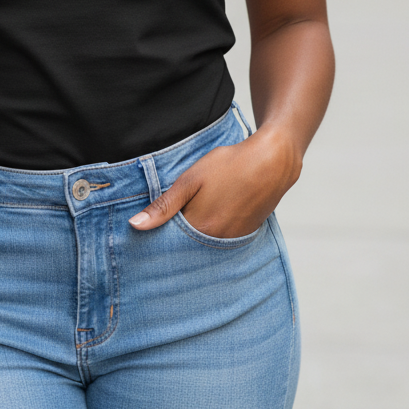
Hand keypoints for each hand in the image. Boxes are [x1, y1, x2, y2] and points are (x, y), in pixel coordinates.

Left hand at [128, 127, 301, 237]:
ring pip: (205, 244)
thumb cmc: (231, 166)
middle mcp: (218, 241)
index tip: (151, 227)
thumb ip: (164, 206)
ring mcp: (234, 239)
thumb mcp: (191, 180)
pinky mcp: (246, 234)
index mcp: (201, 228)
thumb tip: (135, 225)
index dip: (159, 234)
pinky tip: (214, 213)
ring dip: (196, 235)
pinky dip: (213, 231)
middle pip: (187, 247)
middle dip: (176, 238)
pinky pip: (222, 239)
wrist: (273, 162)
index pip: (170, 243)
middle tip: (174, 218)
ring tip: (195, 214)